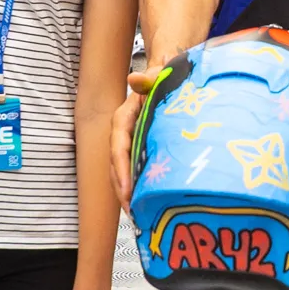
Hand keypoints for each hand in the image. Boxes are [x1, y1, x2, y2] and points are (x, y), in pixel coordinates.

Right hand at [109, 67, 160, 208]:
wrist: (170, 73)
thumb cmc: (163, 74)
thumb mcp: (158, 73)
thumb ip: (149, 77)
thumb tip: (134, 79)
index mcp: (124, 118)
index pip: (118, 145)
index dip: (121, 168)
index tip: (126, 189)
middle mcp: (125, 134)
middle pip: (118, 165)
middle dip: (123, 190)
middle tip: (133, 212)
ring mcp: (134, 143)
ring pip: (125, 172)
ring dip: (130, 194)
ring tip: (139, 217)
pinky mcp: (144, 149)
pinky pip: (138, 170)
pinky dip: (141, 188)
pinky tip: (149, 205)